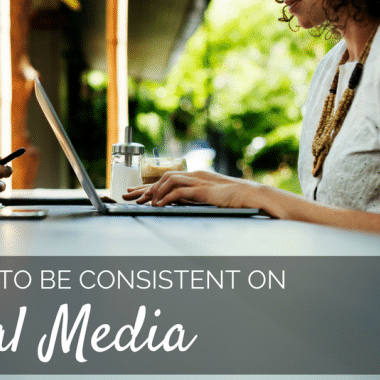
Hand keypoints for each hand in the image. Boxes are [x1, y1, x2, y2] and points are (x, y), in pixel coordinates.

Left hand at [122, 170, 261, 208]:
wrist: (250, 195)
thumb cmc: (232, 197)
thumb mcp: (209, 195)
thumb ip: (193, 195)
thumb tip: (176, 201)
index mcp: (194, 176)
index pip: (166, 179)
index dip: (149, 186)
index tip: (135, 193)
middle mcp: (193, 175)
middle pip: (163, 177)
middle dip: (144, 187)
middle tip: (129, 196)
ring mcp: (198, 181)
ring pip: (168, 180)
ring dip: (154, 191)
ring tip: (144, 202)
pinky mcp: (202, 190)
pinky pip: (179, 191)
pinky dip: (167, 197)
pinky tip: (159, 204)